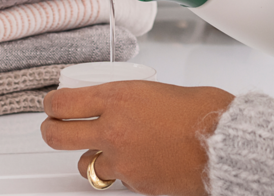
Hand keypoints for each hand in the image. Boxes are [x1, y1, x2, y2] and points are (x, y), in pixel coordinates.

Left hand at [41, 81, 233, 195]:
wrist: (223, 141)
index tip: (52, 104)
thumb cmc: (200, 111)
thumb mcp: (159, 90)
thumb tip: (124, 103)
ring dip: (89, 156)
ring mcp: (122, 159)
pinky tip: (138, 161)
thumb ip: (134, 98)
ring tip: (104, 150)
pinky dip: (121, 171)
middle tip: (52, 128)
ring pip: (85, 164)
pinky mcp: (135, 183)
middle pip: (58, 135)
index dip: (52, 103)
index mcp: (120, 97)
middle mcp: (113, 128)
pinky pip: (117, 178)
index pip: (66, 101)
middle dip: (50, 131)